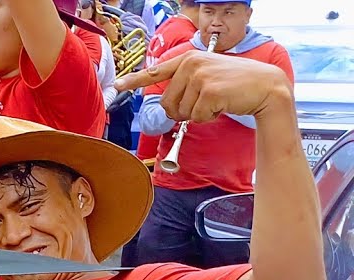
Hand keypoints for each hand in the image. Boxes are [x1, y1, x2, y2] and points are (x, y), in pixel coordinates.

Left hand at [116, 51, 292, 123]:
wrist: (266, 86)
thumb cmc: (236, 84)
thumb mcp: (208, 75)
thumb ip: (185, 83)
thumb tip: (166, 103)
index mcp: (188, 59)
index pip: (154, 71)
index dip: (133, 81)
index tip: (116, 86)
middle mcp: (190, 64)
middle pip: (168, 103)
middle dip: (183, 111)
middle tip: (204, 103)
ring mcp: (199, 76)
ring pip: (182, 112)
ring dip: (198, 114)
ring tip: (217, 100)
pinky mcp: (209, 91)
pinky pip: (196, 117)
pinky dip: (208, 117)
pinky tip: (223, 104)